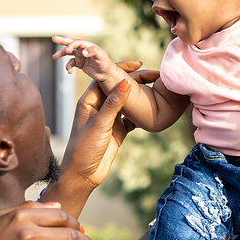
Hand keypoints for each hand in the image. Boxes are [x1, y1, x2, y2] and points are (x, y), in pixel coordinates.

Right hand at [51, 36, 128, 88]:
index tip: (68, 50)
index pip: (77, 42)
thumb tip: (83, 52)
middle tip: (54, 38)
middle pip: (71, 43)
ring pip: (68, 53)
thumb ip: (93, 51)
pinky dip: (68, 67)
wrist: (106, 73)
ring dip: (61, 54)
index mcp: (88, 45)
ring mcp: (80, 56)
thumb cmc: (105, 63)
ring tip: (54, 57)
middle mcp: (83, 49)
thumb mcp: (101, 56)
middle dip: (62, 41)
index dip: (72, 45)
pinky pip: (70, 63)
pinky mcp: (79, 63)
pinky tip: (69, 71)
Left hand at [58, 61, 146, 192]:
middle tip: (153, 75)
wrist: (83, 175)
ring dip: (139, 97)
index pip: (105, 79)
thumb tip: (125, 82)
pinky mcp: (117, 130)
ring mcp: (109, 119)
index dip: (120, 70)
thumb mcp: (100, 124)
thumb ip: (113, 104)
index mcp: (89, 101)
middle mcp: (99, 108)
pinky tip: (154, 109)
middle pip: (117, 89)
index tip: (138, 64)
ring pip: (126, 103)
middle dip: (133, 82)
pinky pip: (131, 118)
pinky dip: (141, 114)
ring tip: (156, 88)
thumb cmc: (84, 148)